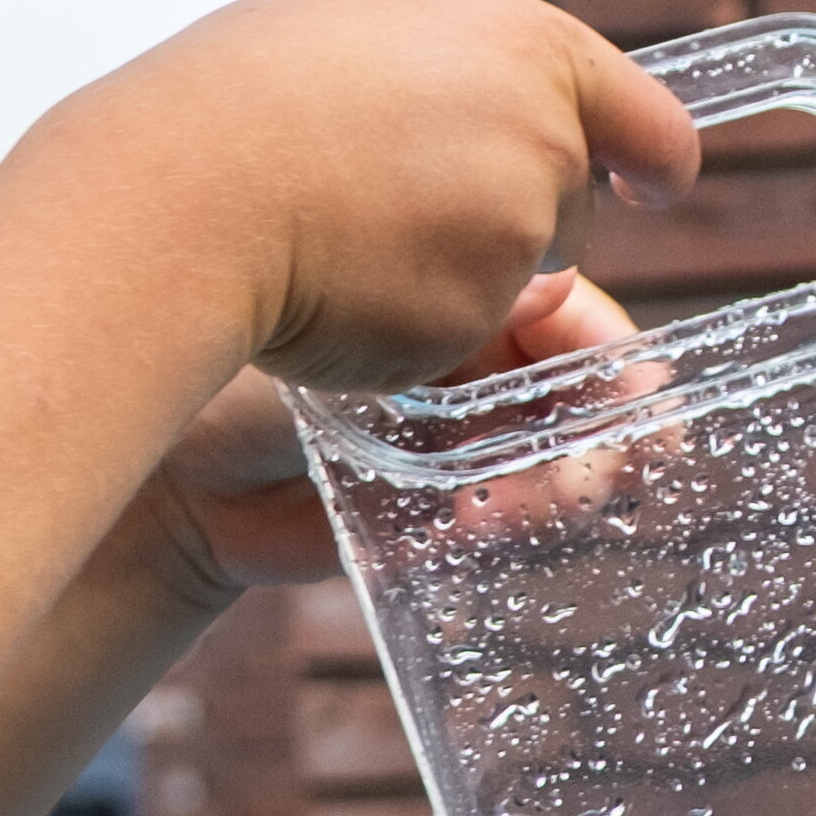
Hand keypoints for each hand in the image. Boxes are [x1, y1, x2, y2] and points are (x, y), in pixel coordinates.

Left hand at [129, 273, 641, 607]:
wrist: (172, 464)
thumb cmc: (242, 349)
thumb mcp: (361, 302)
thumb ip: (467, 298)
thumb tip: (558, 285)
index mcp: (456, 294)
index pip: (572, 319)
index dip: (615, 360)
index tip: (644, 398)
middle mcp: (464, 367)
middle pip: (577, 399)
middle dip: (598, 439)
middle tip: (599, 471)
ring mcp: (450, 447)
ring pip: (550, 467)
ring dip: (557, 489)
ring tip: (527, 507)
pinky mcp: (428, 518)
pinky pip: (501, 527)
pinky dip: (507, 531)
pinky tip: (482, 528)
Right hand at [139, 0, 694, 397]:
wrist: (182, 185)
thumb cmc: (238, 103)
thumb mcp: (354, 30)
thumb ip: (447, 66)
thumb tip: (499, 106)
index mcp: (521, 41)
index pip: (638, 108)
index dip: (654, 153)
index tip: (658, 181)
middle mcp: (542, 126)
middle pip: (568, 193)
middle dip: (509, 208)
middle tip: (390, 192)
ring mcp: (519, 219)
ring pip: (514, 265)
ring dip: (454, 262)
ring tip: (345, 224)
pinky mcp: (481, 303)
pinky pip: (464, 326)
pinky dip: (413, 317)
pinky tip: (339, 277)